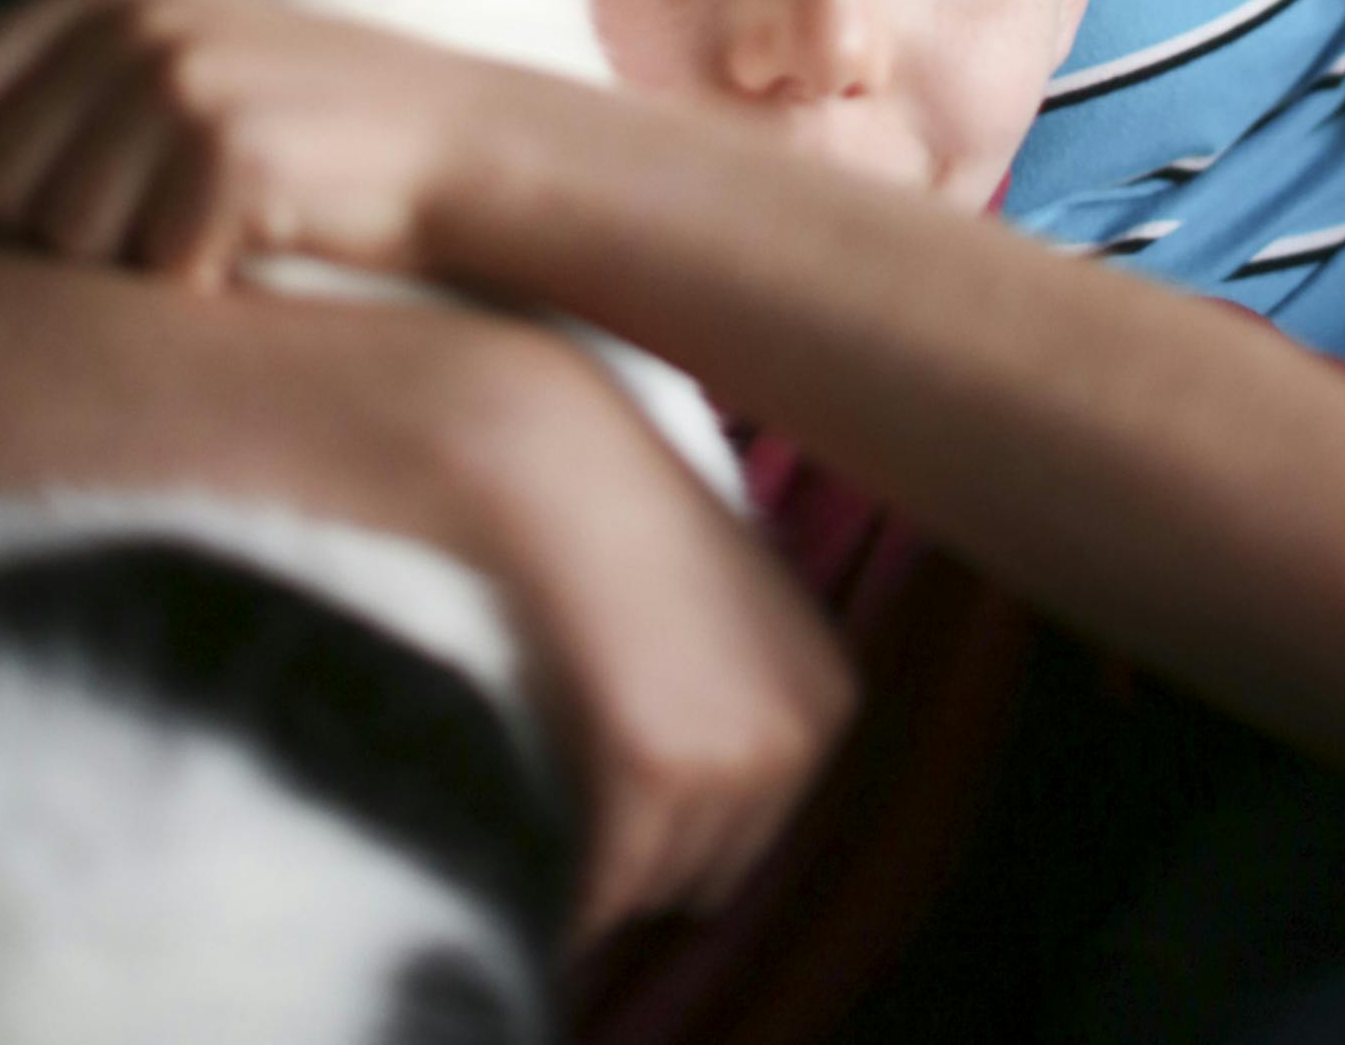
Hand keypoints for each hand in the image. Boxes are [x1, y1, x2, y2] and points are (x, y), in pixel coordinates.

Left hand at [0, 0, 505, 284]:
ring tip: (223, 223)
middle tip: (171, 213)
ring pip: (72, 240)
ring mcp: (182, 82)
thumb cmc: (316, 128)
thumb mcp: (191, 59)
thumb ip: (79, 84)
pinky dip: (202, 289)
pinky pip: (154, 275)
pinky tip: (263, 248)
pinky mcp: (228, 154)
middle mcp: (137, 23)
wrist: (463, 145)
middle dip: (68, 229)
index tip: (54, 198)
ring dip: (139, 263)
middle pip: (3, 182)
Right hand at [445, 321, 856, 943]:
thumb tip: (687, 763)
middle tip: (567, 773)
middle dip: (640, 842)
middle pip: (712, 866)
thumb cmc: (610, 511)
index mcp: (825, 693)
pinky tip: (519, 833)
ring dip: (593, 857)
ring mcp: (738, 757)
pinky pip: (601, 890)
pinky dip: (558, 884)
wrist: (547, 453)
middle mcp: (801, 736)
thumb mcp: (716, 594)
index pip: (754, 822)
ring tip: (539, 774)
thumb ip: (727, 683)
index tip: (606, 768)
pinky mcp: (662, 772)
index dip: (670, 810)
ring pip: (652, 886)